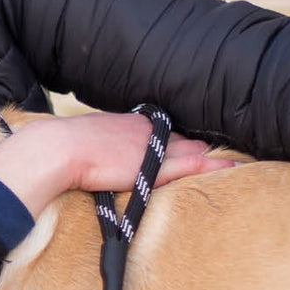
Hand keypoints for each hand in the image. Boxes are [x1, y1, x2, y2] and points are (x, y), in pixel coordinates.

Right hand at [0, 112, 234, 220]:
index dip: (176, 141)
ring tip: (232, 162)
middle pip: (182, 138)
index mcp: (129, 123)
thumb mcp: (83, 139)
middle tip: (220, 155)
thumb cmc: (60, 148)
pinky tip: (231, 167)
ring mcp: (153, 146)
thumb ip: (96, 145)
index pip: (162, 131)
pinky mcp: (155, 166)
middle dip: (199, 146)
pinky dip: (213, 166)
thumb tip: (90, 156)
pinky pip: (193, 164)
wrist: (58, 149)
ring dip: (209, 156)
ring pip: (192, 149)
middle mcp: (146, 130)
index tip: (190, 147)